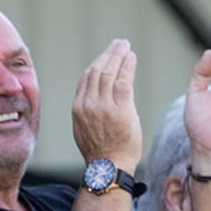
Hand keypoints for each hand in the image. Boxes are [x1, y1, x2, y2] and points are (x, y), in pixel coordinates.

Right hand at [70, 38, 141, 169]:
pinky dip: (127, 66)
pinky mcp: (120, 110)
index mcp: (78, 108)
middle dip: (108, 54)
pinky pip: (123, 81)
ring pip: (109, 73)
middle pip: (97, 71)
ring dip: (118, 56)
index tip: (107, 54)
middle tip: (118, 43)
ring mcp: (103, 107)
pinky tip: (132, 58)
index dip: (97, 62)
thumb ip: (90, 109)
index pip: (86, 77)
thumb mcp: (86, 127)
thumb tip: (98, 94)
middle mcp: (88, 105)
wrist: (109, 167)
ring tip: (126, 46)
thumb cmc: (101, 151)